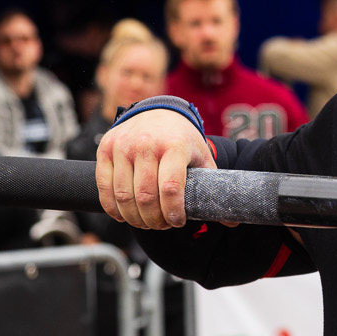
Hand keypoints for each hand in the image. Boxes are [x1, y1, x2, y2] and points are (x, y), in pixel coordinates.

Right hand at [97, 109, 215, 229]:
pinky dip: (113, 207)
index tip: (177, 221)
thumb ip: (214, 186)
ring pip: (123, 195)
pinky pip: (104, 187)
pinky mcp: (106, 148)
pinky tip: (124, 215)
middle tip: (161, 225)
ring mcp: (123, 145)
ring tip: (146, 221)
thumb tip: (232, 220)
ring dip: (134, 217)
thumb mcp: (201, 157)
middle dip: (154, 219)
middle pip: (145, 196)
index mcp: (175, 145)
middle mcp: (146, 143)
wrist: (158, 111)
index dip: (173, 212)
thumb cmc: (182, 139)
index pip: (171, 188)